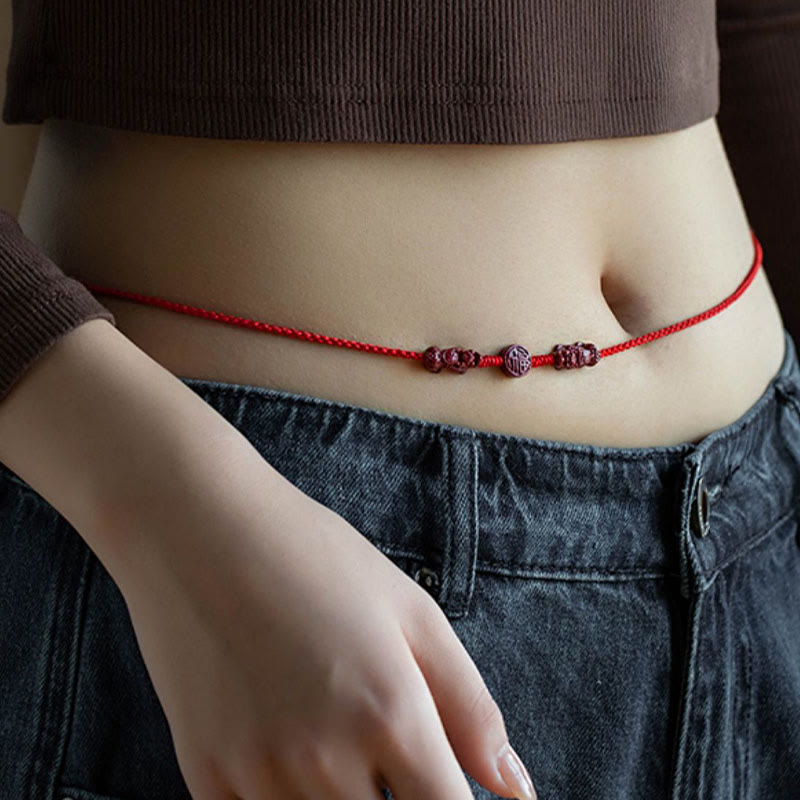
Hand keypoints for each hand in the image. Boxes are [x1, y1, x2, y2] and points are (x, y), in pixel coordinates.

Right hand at [109, 441, 536, 799]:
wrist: (198, 527)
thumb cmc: (314, 557)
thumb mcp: (410, 611)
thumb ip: (471, 707)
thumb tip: (518, 791)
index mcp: (390, 713)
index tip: (439, 784)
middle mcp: (326, 759)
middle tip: (384, 748)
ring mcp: (257, 774)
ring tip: (335, 735)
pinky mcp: (204, 776)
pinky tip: (287, 753)